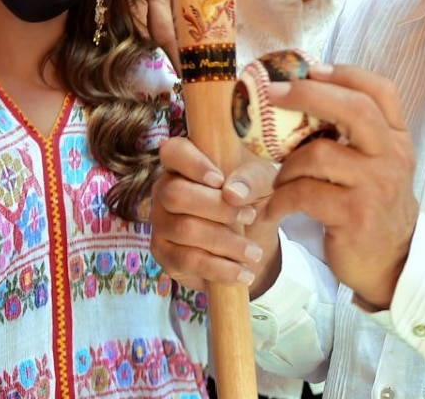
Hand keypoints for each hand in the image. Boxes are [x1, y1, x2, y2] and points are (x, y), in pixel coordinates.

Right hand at [149, 136, 280, 293]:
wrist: (253, 238)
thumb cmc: (253, 196)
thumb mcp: (263, 182)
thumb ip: (252, 179)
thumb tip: (232, 193)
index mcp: (185, 161)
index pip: (173, 151)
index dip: (192, 164)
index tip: (219, 179)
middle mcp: (165, 188)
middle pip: (176, 194)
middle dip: (217, 208)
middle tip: (250, 216)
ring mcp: (160, 221)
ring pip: (184, 230)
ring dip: (225, 242)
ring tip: (254, 252)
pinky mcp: (164, 253)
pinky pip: (187, 260)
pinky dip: (219, 268)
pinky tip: (242, 272)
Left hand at [264, 63, 417, 309]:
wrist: (391, 262)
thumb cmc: (371, 205)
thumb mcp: (375, 165)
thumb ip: (351, 135)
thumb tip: (299, 97)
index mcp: (396, 138)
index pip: (381, 91)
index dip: (345, 72)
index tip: (310, 67)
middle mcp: (392, 156)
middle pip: (354, 108)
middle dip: (308, 94)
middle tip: (273, 92)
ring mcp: (376, 186)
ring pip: (318, 155)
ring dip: (286, 165)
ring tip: (278, 180)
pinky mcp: (356, 215)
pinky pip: (304, 193)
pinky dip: (280, 199)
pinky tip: (272, 208)